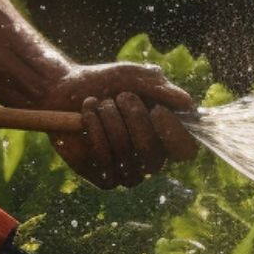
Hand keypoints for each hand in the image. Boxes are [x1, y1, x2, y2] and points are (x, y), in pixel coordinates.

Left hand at [39, 62, 198, 188]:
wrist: (65, 88)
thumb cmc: (105, 82)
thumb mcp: (135, 76)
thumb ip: (163, 89)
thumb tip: (189, 107)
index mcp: (165, 135)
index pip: (185, 150)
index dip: (174, 134)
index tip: (156, 110)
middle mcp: (150, 158)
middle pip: (155, 154)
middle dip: (134, 118)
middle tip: (119, 97)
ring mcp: (127, 171)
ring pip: (127, 155)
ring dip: (110, 120)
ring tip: (100, 103)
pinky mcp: (102, 177)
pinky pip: (104, 161)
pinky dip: (94, 131)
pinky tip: (86, 116)